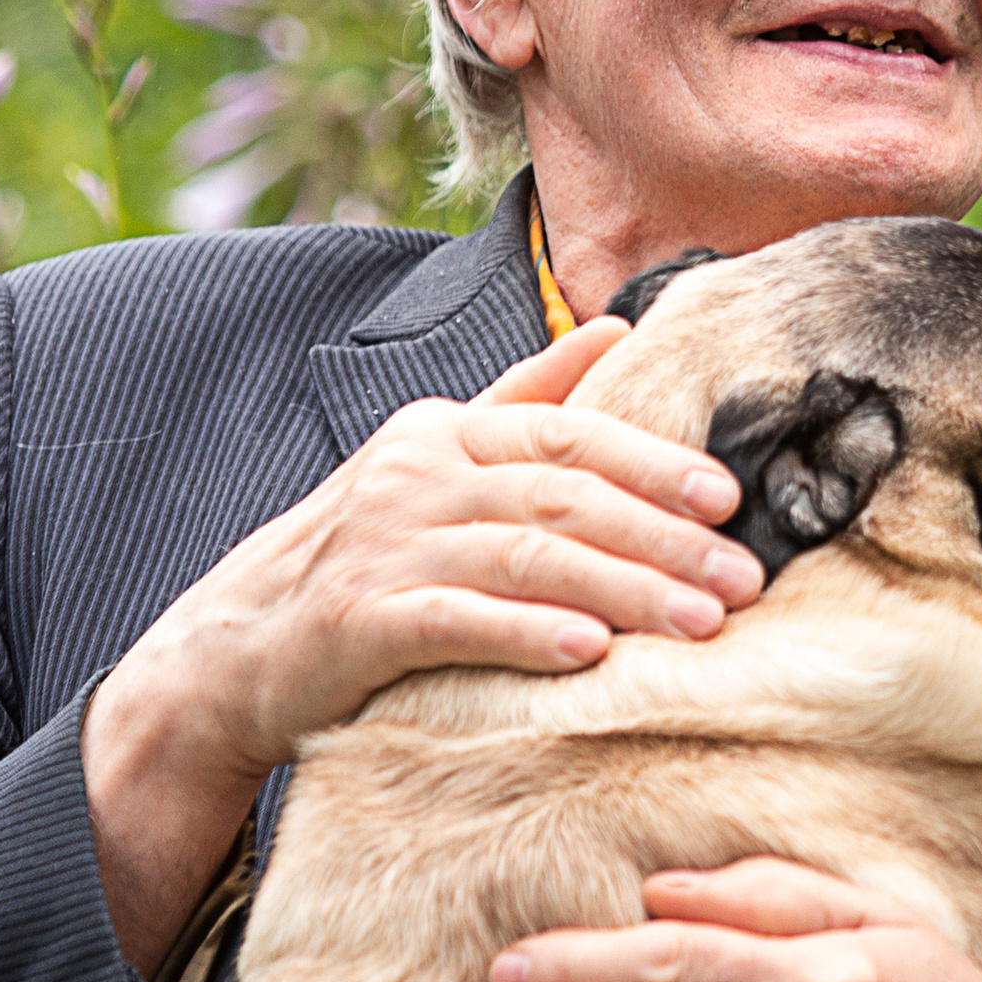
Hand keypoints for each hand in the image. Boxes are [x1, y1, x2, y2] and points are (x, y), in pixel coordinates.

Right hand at [85, 319, 765, 973]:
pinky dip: (527, 633)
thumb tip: (615, 328)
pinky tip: (591, 652)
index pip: (567, 434)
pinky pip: (456, 621)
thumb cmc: (364, 559)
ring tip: (700, 624)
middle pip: (561, 498)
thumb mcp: (439, 465)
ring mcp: (384, 546)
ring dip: (623, 589)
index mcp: (446, 432)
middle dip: (663, 538)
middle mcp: (416, 476)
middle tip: (745, 579)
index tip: (728, 497)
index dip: (652, 462)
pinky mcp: (358, 621)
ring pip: (525, 558)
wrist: (235, 650)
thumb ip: (527, 401)